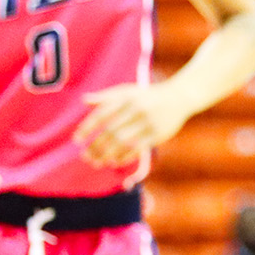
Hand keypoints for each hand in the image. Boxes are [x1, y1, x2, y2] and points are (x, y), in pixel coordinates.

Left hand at [75, 83, 191, 167]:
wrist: (178, 97)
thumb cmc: (147, 95)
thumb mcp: (127, 91)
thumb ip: (106, 97)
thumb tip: (84, 100)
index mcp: (126, 98)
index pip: (102, 114)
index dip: (87, 127)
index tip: (76, 139)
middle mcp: (136, 110)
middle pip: (111, 131)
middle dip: (96, 146)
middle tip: (86, 156)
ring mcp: (148, 122)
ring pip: (123, 142)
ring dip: (108, 154)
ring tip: (97, 162)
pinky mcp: (158, 134)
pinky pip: (138, 148)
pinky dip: (125, 156)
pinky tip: (114, 161)